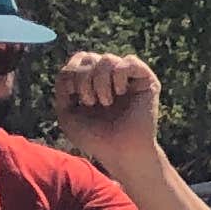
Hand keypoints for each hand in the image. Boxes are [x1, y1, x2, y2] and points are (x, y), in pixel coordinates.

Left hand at [49, 51, 165, 168]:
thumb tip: (73, 66)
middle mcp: (110, 77)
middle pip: (89, 57)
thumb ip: (63, 86)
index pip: (78, 59)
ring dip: (100, 81)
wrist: (120, 152)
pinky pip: (129, 61)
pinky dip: (119, 76)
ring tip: (106, 102)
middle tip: (91, 103)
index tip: (74, 98)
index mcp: (92, 82)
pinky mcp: (147, 80)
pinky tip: (121, 93)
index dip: (71, 74)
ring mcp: (129, 78)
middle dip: (83, 79)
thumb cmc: (95, 138)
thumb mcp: (66, 112)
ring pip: (107, 59)